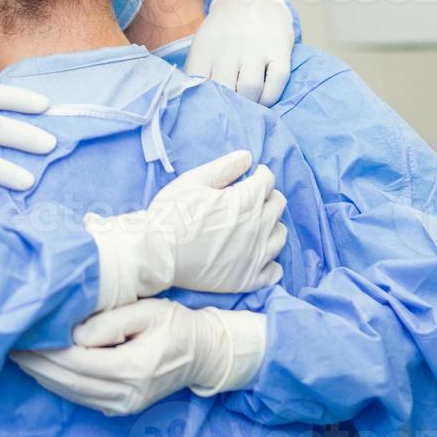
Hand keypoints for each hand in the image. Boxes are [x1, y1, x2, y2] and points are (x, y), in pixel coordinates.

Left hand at [11, 298, 266, 416]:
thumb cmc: (175, 325)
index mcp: (133, 368)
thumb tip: (72, 333)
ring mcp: (124, 406)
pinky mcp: (121, 408)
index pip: (77, 362)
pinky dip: (58, 384)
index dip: (46, 351)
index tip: (22, 335)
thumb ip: (108, 322)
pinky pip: (81, 398)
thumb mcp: (146, 312)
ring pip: (71, 393)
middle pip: (68, 381)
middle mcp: (126, 394)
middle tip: (9, 344)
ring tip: (19, 354)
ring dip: (42, 375)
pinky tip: (42, 369)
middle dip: (36, 363)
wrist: (203, 354)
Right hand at [84, 151, 286, 307]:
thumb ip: (223, 168)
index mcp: (246, 201)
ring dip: (271, 226)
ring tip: (255, 225)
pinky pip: (274, 271)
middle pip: (278, 205)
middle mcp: (258, 227)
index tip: (251, 177)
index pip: (267, 181)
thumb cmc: (171, 214)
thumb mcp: (192, 181)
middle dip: (267, 197)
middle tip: (251, 199)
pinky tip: (256, 255)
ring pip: (280, 236)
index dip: (259, 175)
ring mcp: (255, 256)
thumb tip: (247, 157)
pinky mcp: (248, 280)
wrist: (156, 254)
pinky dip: (270, 261)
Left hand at [186, 0, 294, 105]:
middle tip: (228, 113)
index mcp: (206, 47)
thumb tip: (192, 103)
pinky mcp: (279, 50)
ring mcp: (256, 49)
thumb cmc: (224, 33)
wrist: (253, 0)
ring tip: (246, 108)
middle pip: (224, 89)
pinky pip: (277, 81)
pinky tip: (263, 99)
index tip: (205, 112)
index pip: (197, 83)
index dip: (202, 102)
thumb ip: (196, 70)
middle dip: (226, 107)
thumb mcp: (203, 44)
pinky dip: (270, 97)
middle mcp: (230, 48)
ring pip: (250, 88)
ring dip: (249, 104)